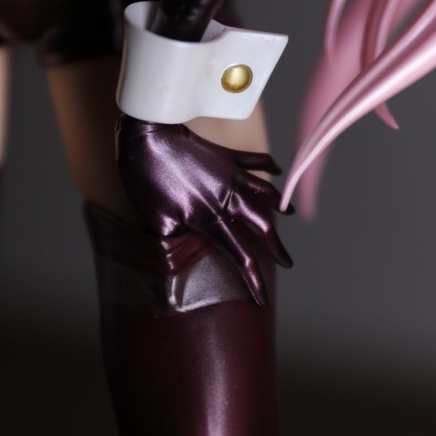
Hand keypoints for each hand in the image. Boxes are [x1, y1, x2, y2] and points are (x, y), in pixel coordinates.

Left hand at [116, 116, 291, 305]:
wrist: (148, 136)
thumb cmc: (146, 179)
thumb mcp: (155, 220)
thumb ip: (174, 239)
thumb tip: (180, 252)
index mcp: (209, 218)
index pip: (239, 256)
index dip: (254, 281)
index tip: (263, 300)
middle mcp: (227, 198)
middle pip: (263, 227)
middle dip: (277, 248)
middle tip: (286, 262)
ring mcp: (230, 175)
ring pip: (266, 193)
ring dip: (280, 206)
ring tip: (289, 215)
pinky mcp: (226, 156)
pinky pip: (255, 160)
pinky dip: (269, 166)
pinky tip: (278, 170)